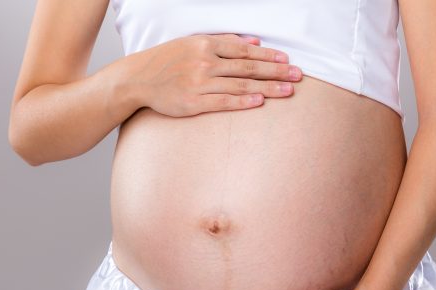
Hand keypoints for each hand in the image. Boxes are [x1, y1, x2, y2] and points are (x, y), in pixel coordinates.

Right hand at [128, 33, 302, 116]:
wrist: (138, 79)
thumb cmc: (167, 61)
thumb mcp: (192, 43)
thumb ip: (223, 42)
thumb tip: (253, 41)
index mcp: (206, 45)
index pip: (244, 50)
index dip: (268, 55)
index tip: (287, 60)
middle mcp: (205, 62)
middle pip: (248, 67)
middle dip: (276, 71)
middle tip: (297, 76)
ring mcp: (200, 83)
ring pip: (240, 85)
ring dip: (267, 88)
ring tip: (288, 91)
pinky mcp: (194, 102)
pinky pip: (223, 102)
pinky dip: (243, 101)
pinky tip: (260, 101)